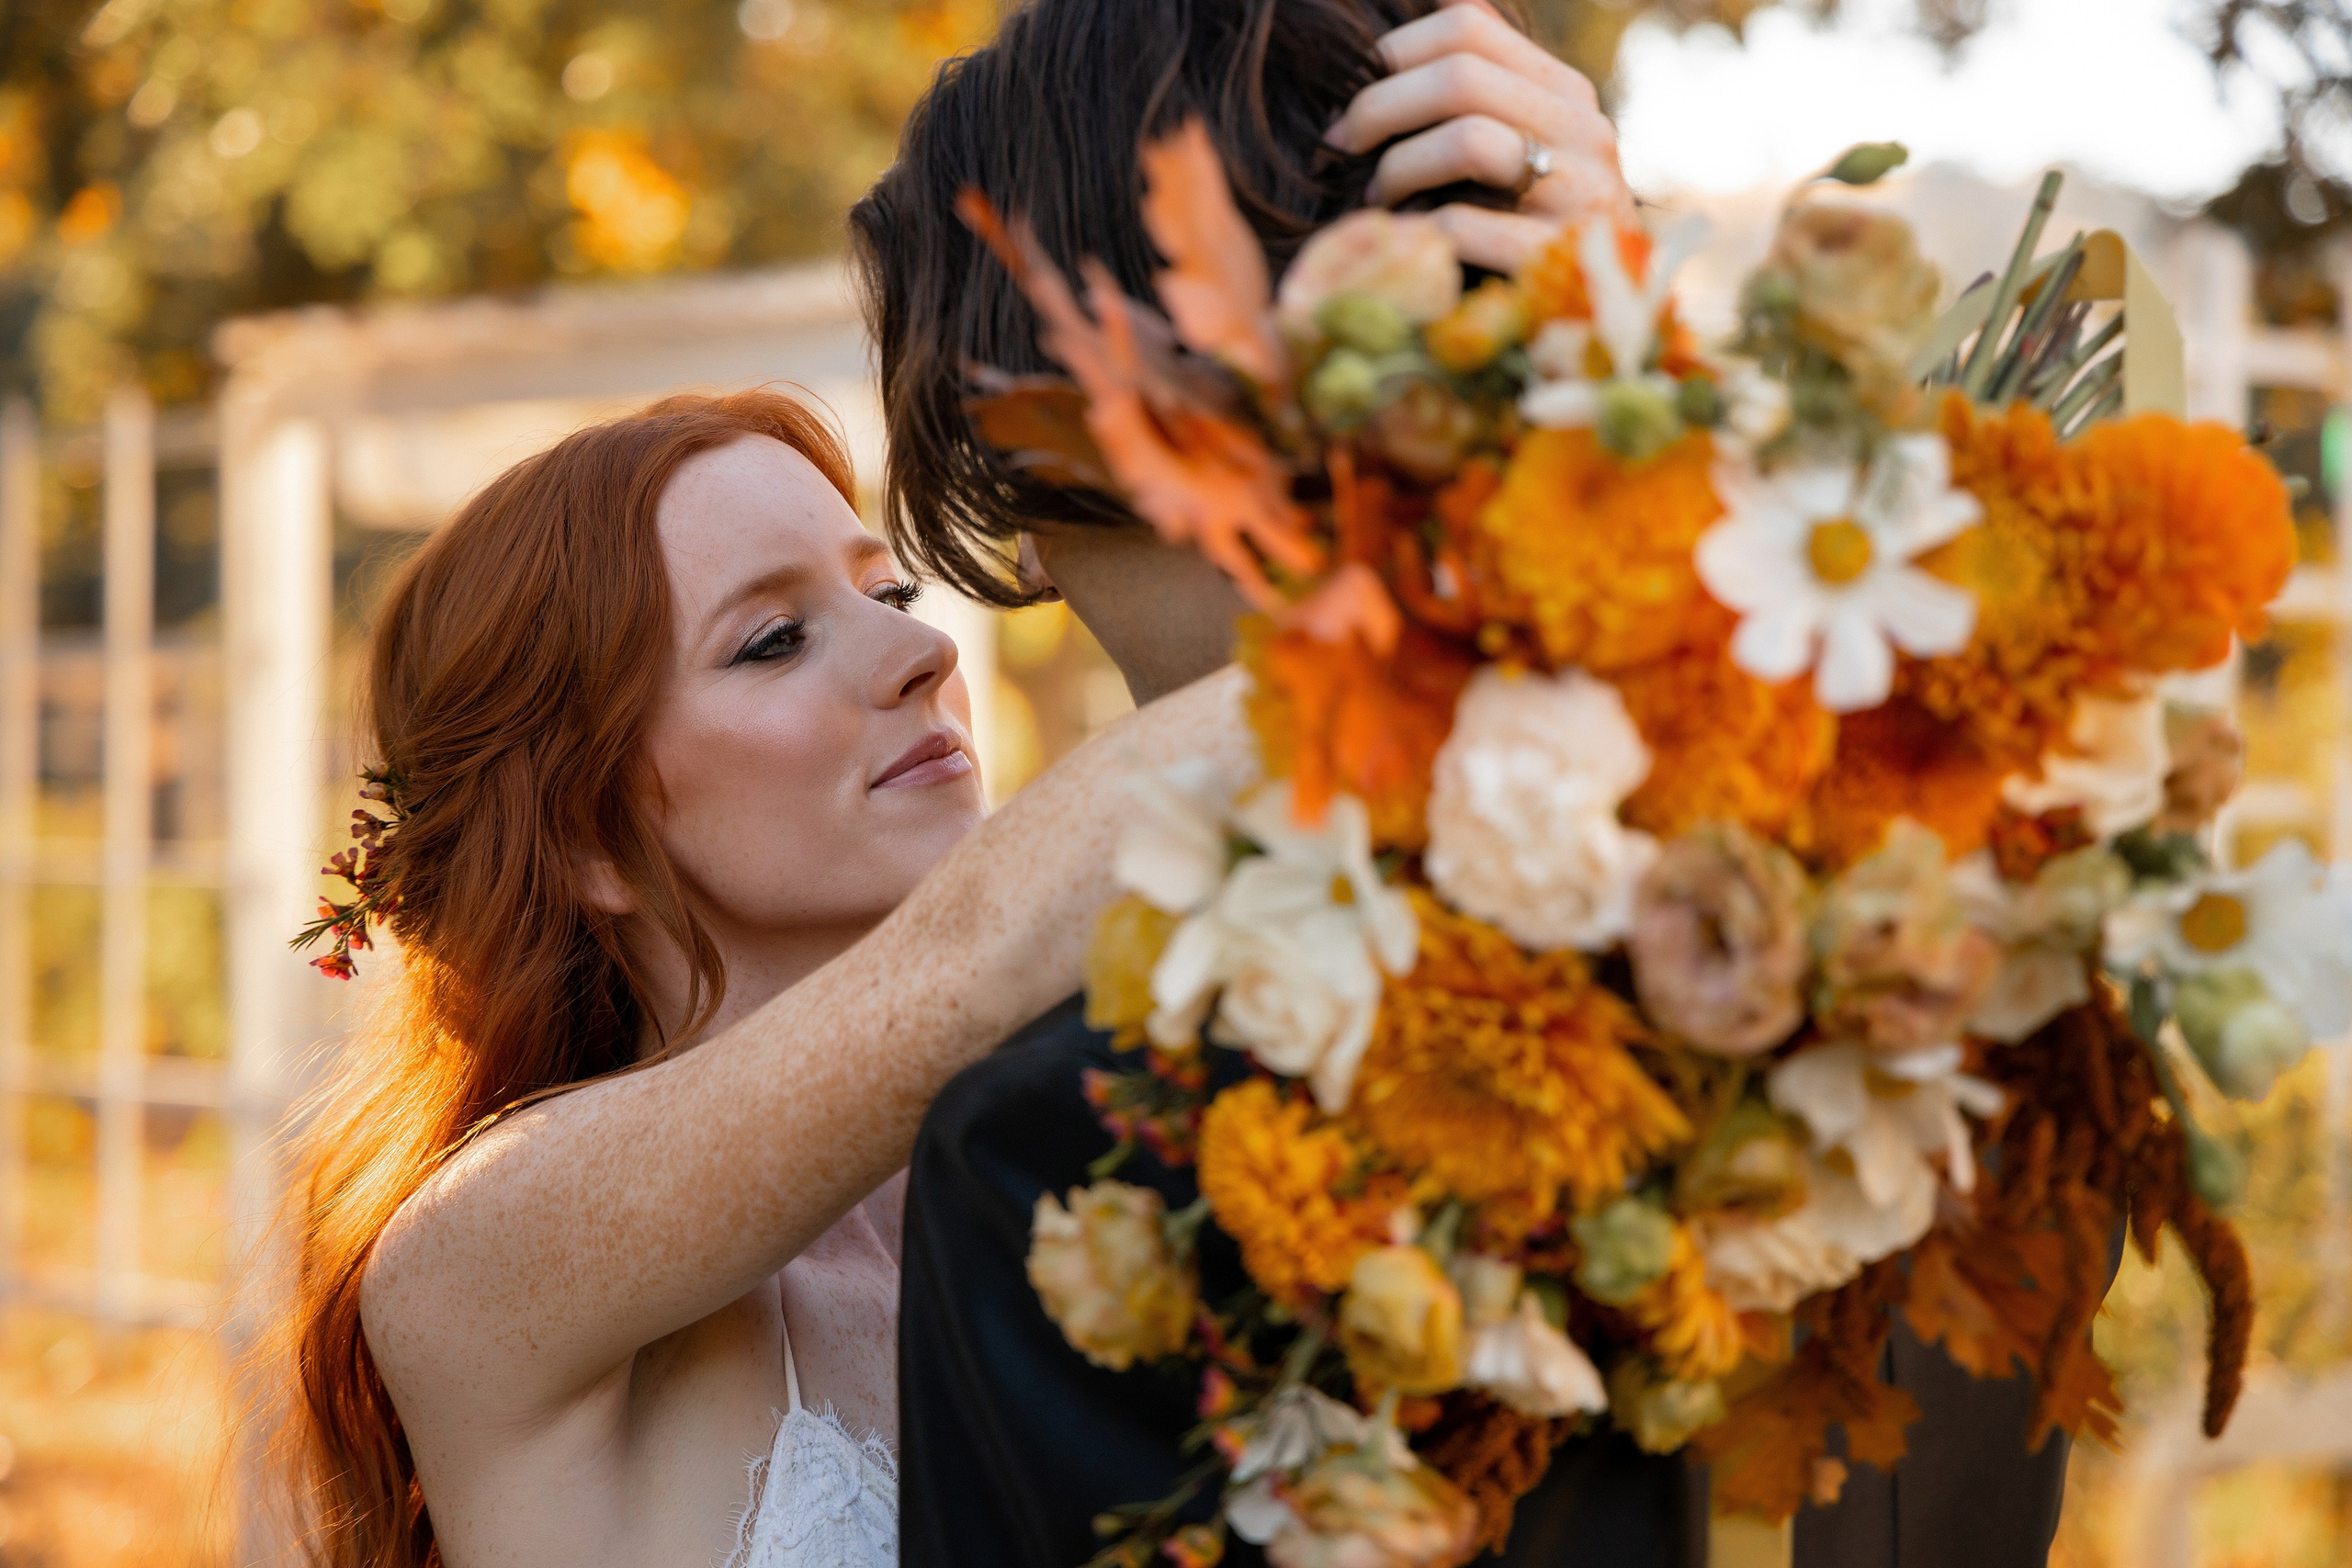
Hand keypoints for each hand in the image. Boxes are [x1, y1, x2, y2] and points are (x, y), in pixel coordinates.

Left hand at [1324, 0, 1634, 272]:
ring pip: (1469, 139)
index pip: (1468, 26)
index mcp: (1565, 94)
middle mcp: (1584, 132)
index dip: (1394, 52)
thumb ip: (1484, 88)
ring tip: (1379, 198)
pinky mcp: (1557, 263)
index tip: (1353, 97)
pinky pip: (1466, 225)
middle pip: (1460, 77)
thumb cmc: (1534, 233)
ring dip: (1400, 168)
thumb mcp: (1521, 150)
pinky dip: (1416, 232)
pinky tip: (1403, 245)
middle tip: (1341, 148)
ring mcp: (1580, 197)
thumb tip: (1432, 5)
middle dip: (1379, 109)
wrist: (1598, 325)